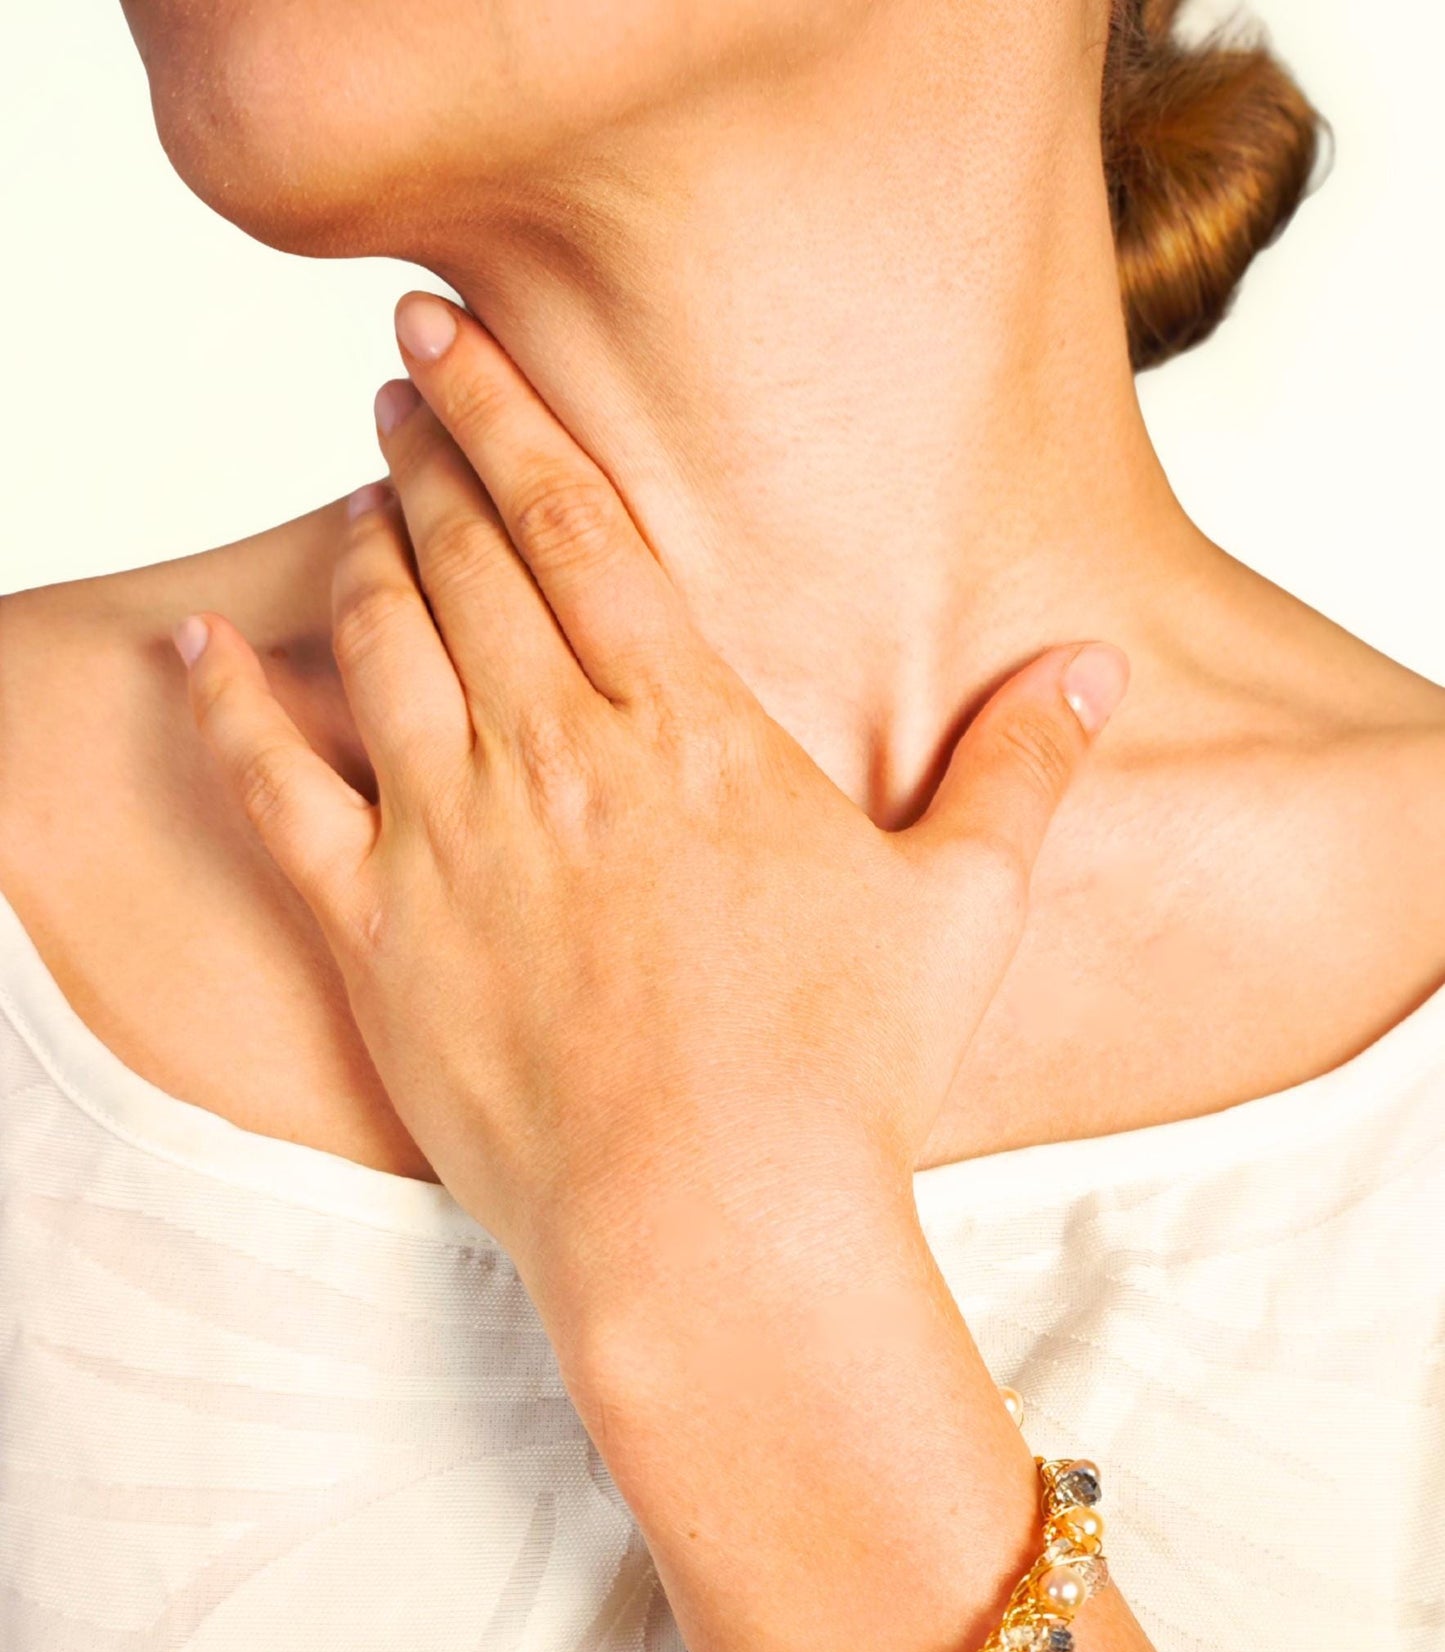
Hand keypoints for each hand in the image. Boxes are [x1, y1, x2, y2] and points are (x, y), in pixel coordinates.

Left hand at [174, 293, 1126, 1362]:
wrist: (716, 1227)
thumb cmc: (846, 1081)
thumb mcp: (963, 912)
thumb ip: (1020, 773)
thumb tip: (1092, 670)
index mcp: (687, 727)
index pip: (576, 521)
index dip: (508, 412)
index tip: (452, 340)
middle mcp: (555, 754)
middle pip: (463, 555)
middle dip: (425, 450)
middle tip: (396, 387)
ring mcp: (453, 840)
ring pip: (375, 642)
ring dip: (357, 550)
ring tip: (355, 498)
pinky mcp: (379, 937)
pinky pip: (276, 791)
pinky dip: (230, 708)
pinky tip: (201, 648)